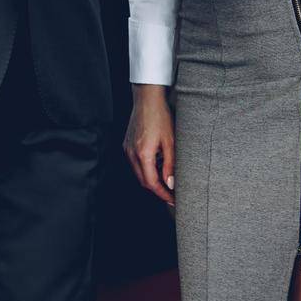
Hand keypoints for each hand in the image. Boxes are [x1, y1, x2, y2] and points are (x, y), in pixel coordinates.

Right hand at [124, 84, 174, 204]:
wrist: (147, 99)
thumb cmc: (160, 116)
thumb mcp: (171, 141)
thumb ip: (170, 164)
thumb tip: (170, 184)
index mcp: (143, 154)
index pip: (152, 183)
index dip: (163, 194)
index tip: (173, 200)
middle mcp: (131, 154)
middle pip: (144, 181)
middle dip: (158, 190)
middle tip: (172, 195)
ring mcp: (127, 149)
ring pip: (139, 173)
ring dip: (152, 179)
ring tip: (167, 181)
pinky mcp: (127, 145)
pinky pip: (136, 163)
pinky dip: (146, 169)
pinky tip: (158, 166)